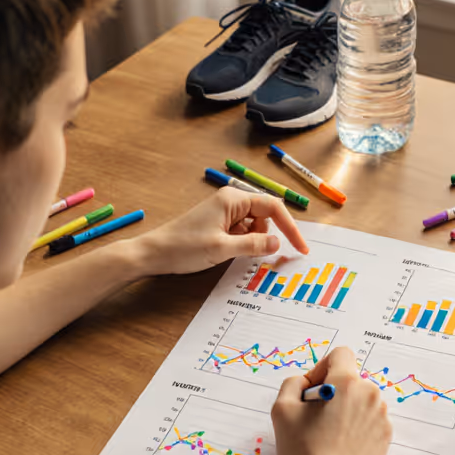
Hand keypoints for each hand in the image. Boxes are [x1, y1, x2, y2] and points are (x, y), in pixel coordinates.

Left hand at [132, 188, 308, 275]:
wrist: (153, 254)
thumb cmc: (183, 247)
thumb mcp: (223, 249)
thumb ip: (254, 245)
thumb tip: (278, 243)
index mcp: (233, 199)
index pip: (273, 207)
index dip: (290, 228)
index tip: (301, 248)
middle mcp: (230, 201)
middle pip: (265, 215)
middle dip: (270, 235)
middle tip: (271, 255)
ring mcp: (223, 212)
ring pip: (254, 225)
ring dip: (255, 241)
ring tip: (236, 254)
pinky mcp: (218, 224)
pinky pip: (242, 231)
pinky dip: (244, 243)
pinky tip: (232, 254)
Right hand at [272, 347, 391, 454]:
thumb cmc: (303, 450)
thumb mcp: (282, 409)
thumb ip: (293, 383)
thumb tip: (307, 382)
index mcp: (346, 382)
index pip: (340, 354)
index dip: (322, 368)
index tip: (312, 390)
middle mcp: (369, 394)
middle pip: (350, 379)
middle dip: (333, 391)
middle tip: (316, 416)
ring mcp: (381, 415)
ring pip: (361, 399)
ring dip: (346, 408)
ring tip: (329, 433)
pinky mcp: (386, 435)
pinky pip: (370, 419)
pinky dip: (357, 425)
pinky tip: (342, 444)